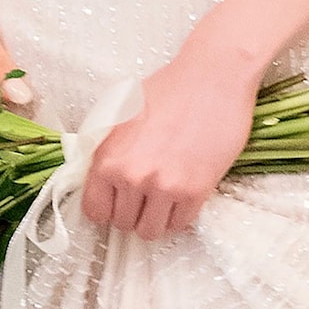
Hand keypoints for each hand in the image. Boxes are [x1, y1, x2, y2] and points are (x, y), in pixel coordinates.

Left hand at [82, 43, 264, 238]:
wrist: (213, 77)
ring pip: (150, 231)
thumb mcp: (121, 117)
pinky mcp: (195, 191)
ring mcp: (163, 186)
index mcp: (107, 158)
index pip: (94, 210)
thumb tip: (102, 182)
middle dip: (133, 213)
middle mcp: (131, 175)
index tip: (118, 203)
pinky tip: (183, 195)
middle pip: (123, 223)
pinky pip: (180, 224)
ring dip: (156, 219)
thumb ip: (109, 152)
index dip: (107, 209)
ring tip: (164, 199)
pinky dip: (180, 215)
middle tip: (146, 196)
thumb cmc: (169, 89)